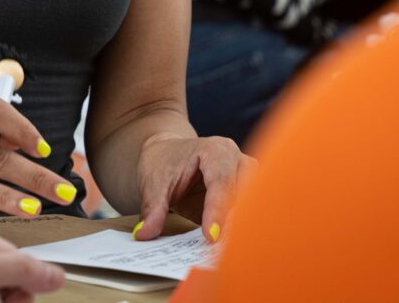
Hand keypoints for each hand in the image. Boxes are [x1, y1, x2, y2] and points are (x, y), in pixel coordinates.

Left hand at [131, 133, 251, 243]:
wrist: (166, 154)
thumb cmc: (163, 162)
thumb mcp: (152, 183)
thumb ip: (152, 209)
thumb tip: (144, 233)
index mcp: (215, 151)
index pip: (221, 182)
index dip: (217, 210)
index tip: (211, 236)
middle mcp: (236, 161)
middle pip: (247, 191)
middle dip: (237, 217)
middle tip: (224, 246)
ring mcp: (245, 177)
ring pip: (255, 202)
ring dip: (243, 224)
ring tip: (228, 248)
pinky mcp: (245, 194)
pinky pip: (249, 212)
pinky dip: (241, 228)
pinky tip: (230, 246)